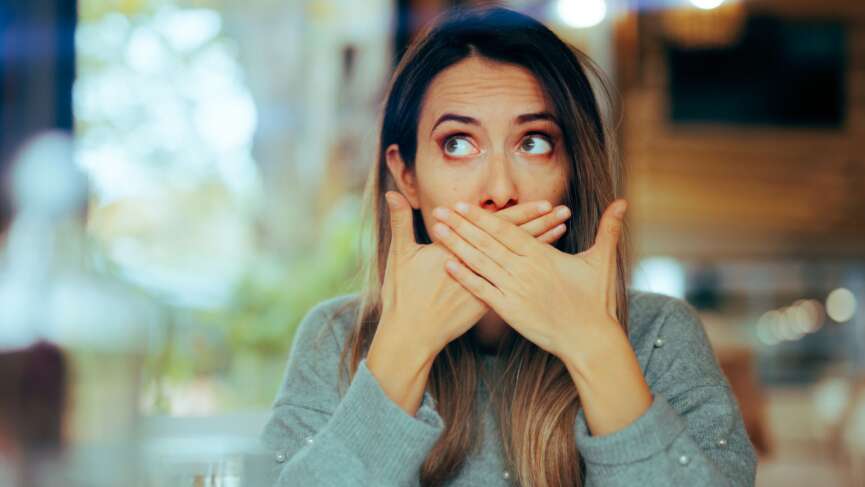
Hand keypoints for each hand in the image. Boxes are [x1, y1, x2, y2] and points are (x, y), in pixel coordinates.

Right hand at [374, 191, 572, 358]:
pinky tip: (547, 263)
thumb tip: (391, 193)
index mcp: (461, 250)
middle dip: (542, 225)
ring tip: (563, 230)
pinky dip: (532, 270)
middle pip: (516, 241)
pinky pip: (517, 281)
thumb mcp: (400, 255)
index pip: (498, 228)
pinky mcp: (488, 304)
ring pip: (519, 261)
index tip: (546, 203)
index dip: (523, 215)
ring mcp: (486, 287)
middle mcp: (478, 268)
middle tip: (565, 210)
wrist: (411, 335)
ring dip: (542, 245)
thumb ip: (400, 222)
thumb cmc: (404, 295)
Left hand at [430, 198, 627, 361]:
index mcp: (543, 255)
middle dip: (461, 225)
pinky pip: (482, 291)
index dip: (483, 217)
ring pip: (480, 263)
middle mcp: (525, 270)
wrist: (590, 339)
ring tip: (437, 231)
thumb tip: (623, 202)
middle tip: (439, 210)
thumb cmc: (596, 301)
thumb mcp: (603, 261)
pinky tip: (447, 265)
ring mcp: (515, 290)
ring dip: (456, 246)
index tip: (464, 205)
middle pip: (487, 242)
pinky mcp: (510, 310)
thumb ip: (608, 229)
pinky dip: (464, 277)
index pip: (507, 230)